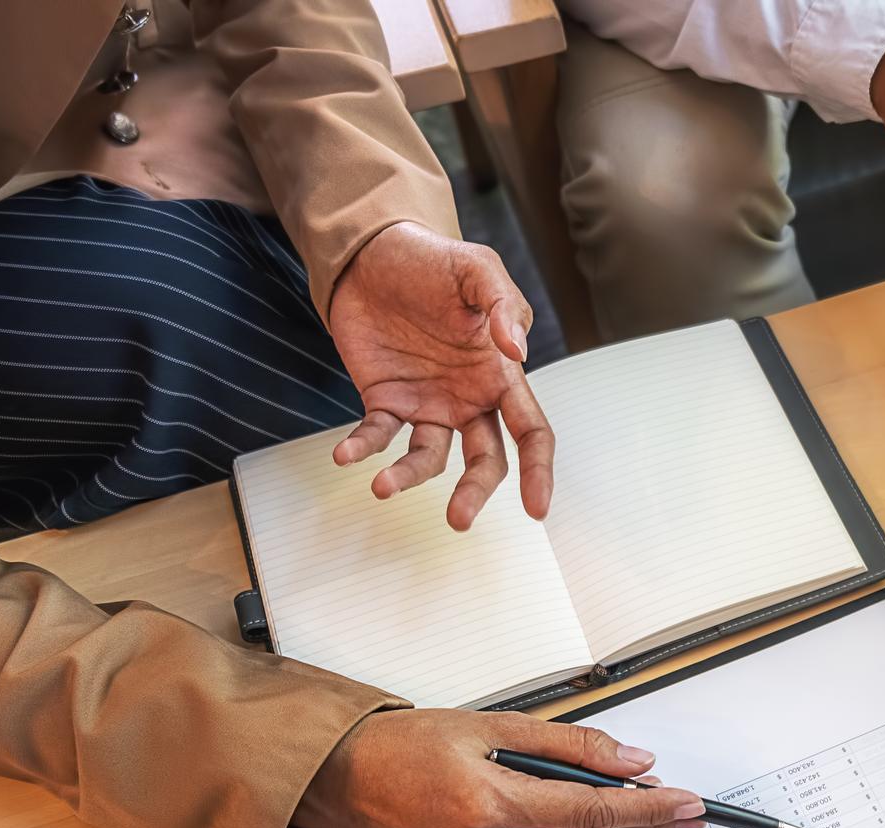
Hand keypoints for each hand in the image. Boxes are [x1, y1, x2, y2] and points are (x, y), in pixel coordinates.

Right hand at [295, 709, 704, 827]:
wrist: (350, 779)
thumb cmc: (412, 744)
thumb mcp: (496, 725)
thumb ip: (571, 745)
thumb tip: (634, 761)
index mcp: (489, 803)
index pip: (593, 813)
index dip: (649, 810)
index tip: (688, 804)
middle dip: (639, 822)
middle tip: (679, 804)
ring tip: (644, 806)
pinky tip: (589, 819)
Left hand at [327, 222, 552, 531]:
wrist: (372, 253)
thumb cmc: (434, 261)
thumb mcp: (478, 270)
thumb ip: (504, 307)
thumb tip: (517, 352)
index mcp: (500, 375)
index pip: (531, 432)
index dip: (538, 471)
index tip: (536, 509)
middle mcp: (468, 398)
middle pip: (485, 460)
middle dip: (475, 492)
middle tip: (458, 518)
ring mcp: (427, 403)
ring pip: (428, 458)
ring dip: (408, 477)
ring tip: (382, 486)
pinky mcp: (385, 399)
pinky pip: (377, 435)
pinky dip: (362, 449)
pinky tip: (346, 456)